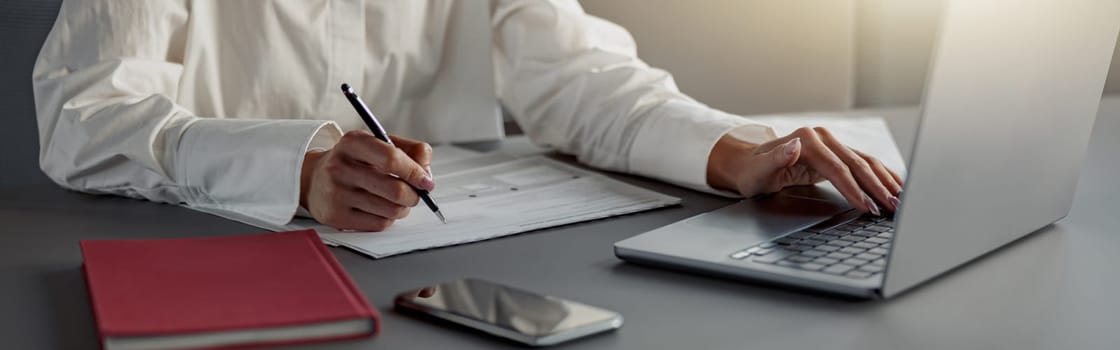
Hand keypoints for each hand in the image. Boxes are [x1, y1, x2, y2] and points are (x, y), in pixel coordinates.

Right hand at [300, 131, 434, 230]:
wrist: (314, 179)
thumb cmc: (356, 161)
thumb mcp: (379, 144)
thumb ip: (410, 150)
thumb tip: (426, 172)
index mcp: (352, 142)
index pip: (391, 158)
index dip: (415, 172)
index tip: (426, 182)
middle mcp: (340, 167)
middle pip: (394, 189)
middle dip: (414, 195)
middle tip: (416, 194)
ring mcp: (336, 193)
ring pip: (390, 210)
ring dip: (403, 208)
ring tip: (398, 201)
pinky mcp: (335, 216)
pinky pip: (378, 224)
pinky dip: (388, 219)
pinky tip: (381, 209)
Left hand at [707, 127, 903, 214]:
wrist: (749, 162)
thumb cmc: (752, 170)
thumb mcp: (757, 170)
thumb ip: (775, 159)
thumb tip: (793, 146)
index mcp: (806, 139)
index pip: (837, 168)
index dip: (853, 189)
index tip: (867, 207)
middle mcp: (822, 137)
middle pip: (856, 164)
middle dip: (876, 188)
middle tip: (892, 209)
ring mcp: (832, 143)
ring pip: (865, 162)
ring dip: (885, 182)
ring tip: (900, 201)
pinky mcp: (837, 153)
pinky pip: (864, 164)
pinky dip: (881, 175)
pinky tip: (896, 186)